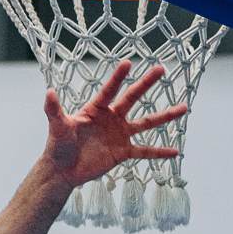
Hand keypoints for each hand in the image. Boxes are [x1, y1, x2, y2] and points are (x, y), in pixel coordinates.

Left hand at [42, 62, 188, 188]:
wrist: (62, 170)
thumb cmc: (57, 146)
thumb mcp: (57, 128)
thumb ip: (54, 110)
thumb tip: (48, 92)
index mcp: (96, 109)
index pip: (109, 90)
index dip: (117, 78)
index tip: (128, 63)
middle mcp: (112, 118)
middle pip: (132, 98)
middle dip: (146, 83)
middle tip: (161, 68)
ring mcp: (120, 134)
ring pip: (146, 123)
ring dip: (165, 116)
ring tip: (184, 107)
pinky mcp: (123, 152)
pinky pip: (144, 151)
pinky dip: (159, 152)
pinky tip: (175, 152)